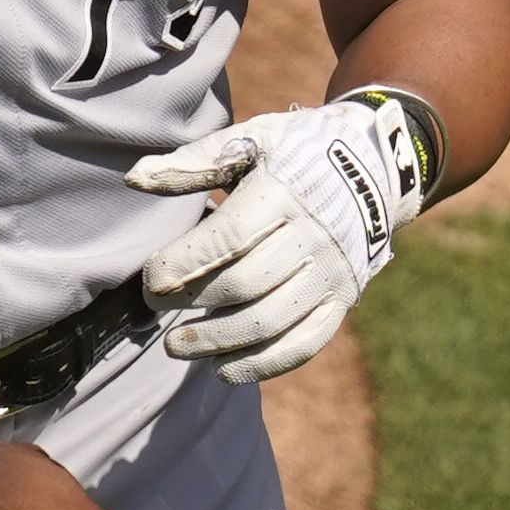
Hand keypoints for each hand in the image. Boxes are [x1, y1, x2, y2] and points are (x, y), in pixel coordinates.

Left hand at [129, 97, 426, 382]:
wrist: (374, 166)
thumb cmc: (298, 150)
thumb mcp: (252, 140)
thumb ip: (194, 162)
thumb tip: (134, 179)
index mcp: (286, 194)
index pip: (229, 239)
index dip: (185, 263)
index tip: (149, 280)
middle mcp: (313, 238)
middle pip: (245, 285)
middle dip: (191, 303)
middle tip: (151, 307)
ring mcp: (332, 274)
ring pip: (271, 322)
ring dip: (217, 342)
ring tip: (175, 346)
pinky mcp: (342, 301)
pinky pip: (304, 344)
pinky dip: (262, 364)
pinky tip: (222, 370)